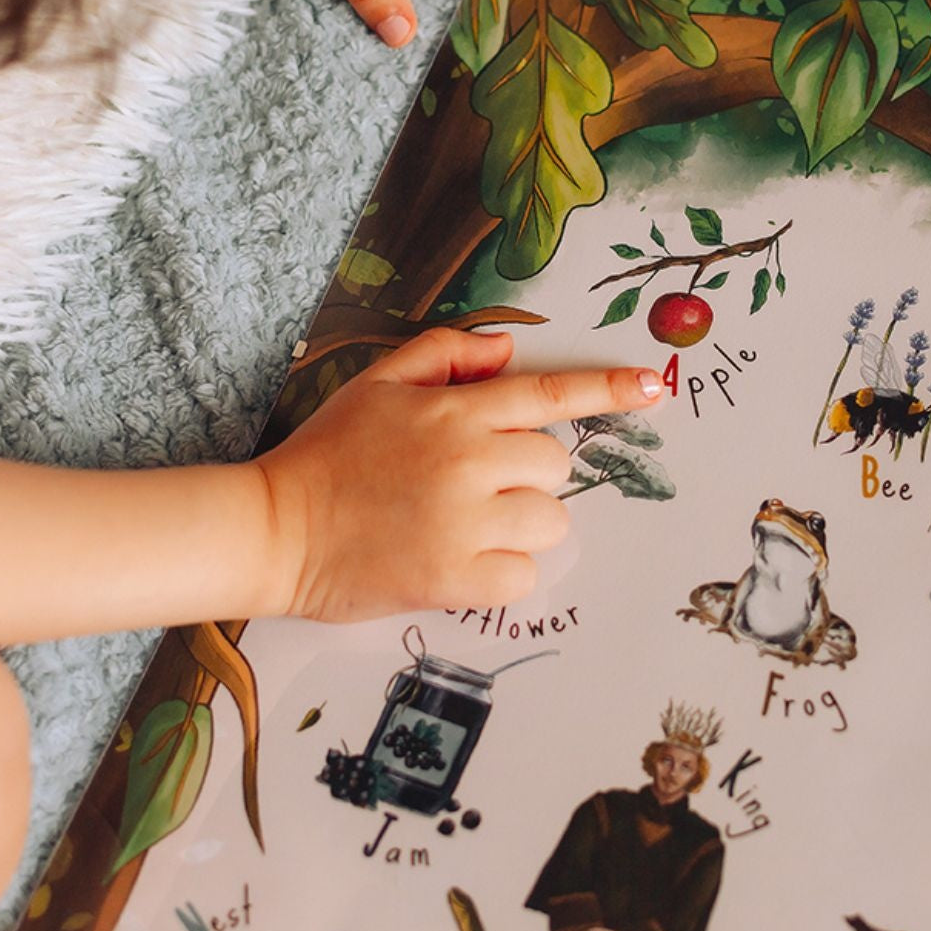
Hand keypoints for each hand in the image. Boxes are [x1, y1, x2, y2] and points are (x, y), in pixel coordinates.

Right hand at [255, 329, 661, 621]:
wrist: (276, 530)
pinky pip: (525, 575)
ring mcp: (465, 522)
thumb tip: (508, 351)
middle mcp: (469, 460)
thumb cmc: (328, 453)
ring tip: (465, 525)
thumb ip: (446, 355)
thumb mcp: (378, 382)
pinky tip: (460, 561)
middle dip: (527, 475)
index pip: (549, 393)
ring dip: (520, 524)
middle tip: (473, 485)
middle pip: (557, 466)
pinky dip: (502, 572)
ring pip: (551, 521)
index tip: (654, 386)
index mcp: (454, 410)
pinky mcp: (457, 579)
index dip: (608, 389)